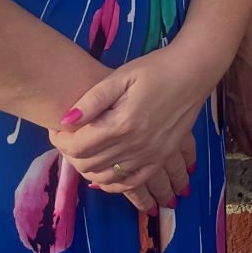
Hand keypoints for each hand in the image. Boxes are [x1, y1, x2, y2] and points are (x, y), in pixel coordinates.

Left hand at [50, 45, 215, 214]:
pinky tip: (105, 174)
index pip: (77, 147)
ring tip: (85, 152)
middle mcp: (135, 145)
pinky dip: (114, 184)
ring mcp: (150, 155)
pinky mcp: (161, 157)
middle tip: (69, 139)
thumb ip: (93, 99)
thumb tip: (65, 120)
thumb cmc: (156, 69)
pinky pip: (132, 182)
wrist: (193, 71)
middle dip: (71, 154)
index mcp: (122, 124)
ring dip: (89, 169)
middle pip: (88, 164)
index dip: (60, 140)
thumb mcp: (121, 76)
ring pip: (106, 177)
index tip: (58, 129)